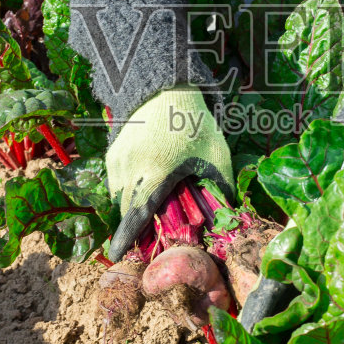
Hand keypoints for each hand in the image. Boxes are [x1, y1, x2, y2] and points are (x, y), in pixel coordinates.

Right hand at [106, 85, 233, 258]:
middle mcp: (129, 169)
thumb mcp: (215, 153)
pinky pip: (116, 181)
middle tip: (150, 234)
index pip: (136, 215)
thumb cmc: (193, 121)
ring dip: (131, 206)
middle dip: (134, 225)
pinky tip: (145, 183)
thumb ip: (222, 185)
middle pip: (126, 210)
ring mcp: (117, 160)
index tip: (119, 257)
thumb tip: (230, 214)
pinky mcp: (112, 152)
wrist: (165, 87)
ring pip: (119, 196)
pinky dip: (127, 189)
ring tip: (151, 205)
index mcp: (154, 173)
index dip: (127, 239)